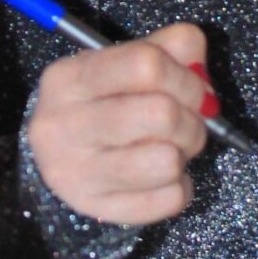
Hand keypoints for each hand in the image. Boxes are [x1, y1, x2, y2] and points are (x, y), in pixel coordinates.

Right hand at [26, 22, 214, 225]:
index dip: (186, 78)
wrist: (58, 157)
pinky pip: (170, 200)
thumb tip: (199, 69)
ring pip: (166, 161)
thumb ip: (169, 48)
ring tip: (171, 149)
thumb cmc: (100, 103)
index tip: (194, 90)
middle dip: (192, 120)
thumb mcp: (123, 63)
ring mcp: (76, 174)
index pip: (146, 64)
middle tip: (189, 123)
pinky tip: (160, 177)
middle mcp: (63, 126)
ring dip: (184, 154)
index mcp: (68, 78)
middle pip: (161, 114)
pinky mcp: (98, 209)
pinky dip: (180, 188)